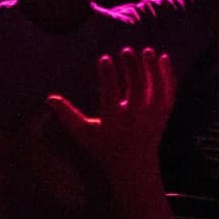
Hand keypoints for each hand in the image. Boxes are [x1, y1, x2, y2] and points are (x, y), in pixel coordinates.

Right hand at [48, 48, 176, 193]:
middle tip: (126, 50)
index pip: (112, 96)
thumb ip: (67, 116)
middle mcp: (136, 120)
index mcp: (114, 123)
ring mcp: (152, 118)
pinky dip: (168, 76)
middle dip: (133, 69)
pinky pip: (169, 93)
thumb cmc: (103, 147)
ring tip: (146, 50)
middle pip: (138, 91)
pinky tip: (163, 57)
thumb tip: (49, 98)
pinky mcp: (163, 116)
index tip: (105, 58)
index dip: (108, 76)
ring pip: (156, 90)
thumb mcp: (83, 134)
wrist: (134, 168)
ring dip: (152, 69)